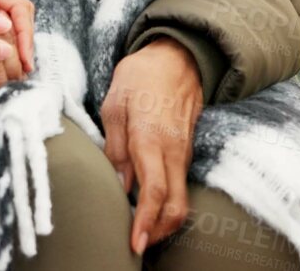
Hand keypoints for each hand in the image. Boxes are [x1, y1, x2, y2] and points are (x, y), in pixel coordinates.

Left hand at [102, 38, 203, 253]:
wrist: (178, 56)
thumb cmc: (140, 77)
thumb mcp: (114, 105)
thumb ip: (115, 147)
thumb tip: (121, 185)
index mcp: (151, 139)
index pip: (155, 192)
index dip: (145, 222)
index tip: (134, 243)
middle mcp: (173, 151)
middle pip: (175, 206)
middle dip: (158, 232)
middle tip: (136, 244)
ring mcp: (183, 152)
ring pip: (180, 199)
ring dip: (162, 220)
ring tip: (138, 230)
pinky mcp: (186, 150)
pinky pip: (180, 185)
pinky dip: (167, 203)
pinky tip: (149, 206)